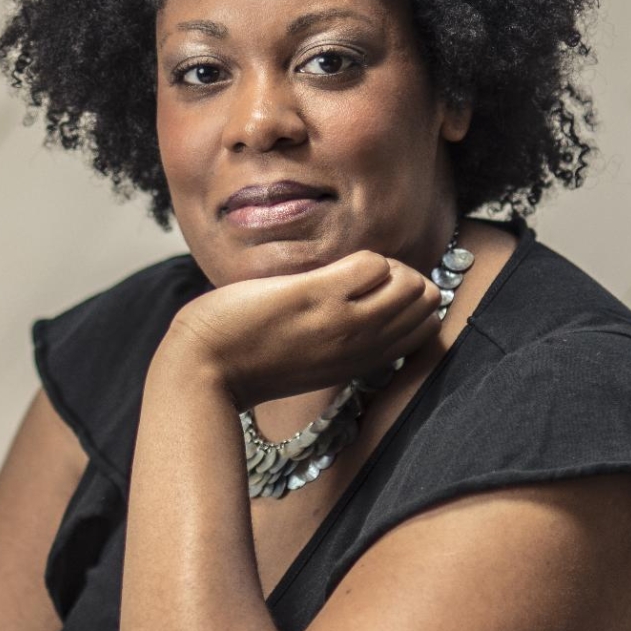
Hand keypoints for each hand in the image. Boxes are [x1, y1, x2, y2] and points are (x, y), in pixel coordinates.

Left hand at [165, 250, 441, 406]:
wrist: (204, 371)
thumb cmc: (246, 362)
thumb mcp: (310, 362)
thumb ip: (340, 340)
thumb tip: (356, 298)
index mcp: (359, 364)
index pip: (426, 330)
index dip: (410, 302)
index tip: (379, 293)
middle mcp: (361, 346)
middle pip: (425, 302)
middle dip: (404, 278)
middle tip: (363, 278)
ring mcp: (343, 322)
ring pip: (409, 282)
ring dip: (386, 266)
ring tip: (348, 271)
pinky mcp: (317, 298)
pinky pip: (372, 264)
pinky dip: (359, 259)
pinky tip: (329, 269)